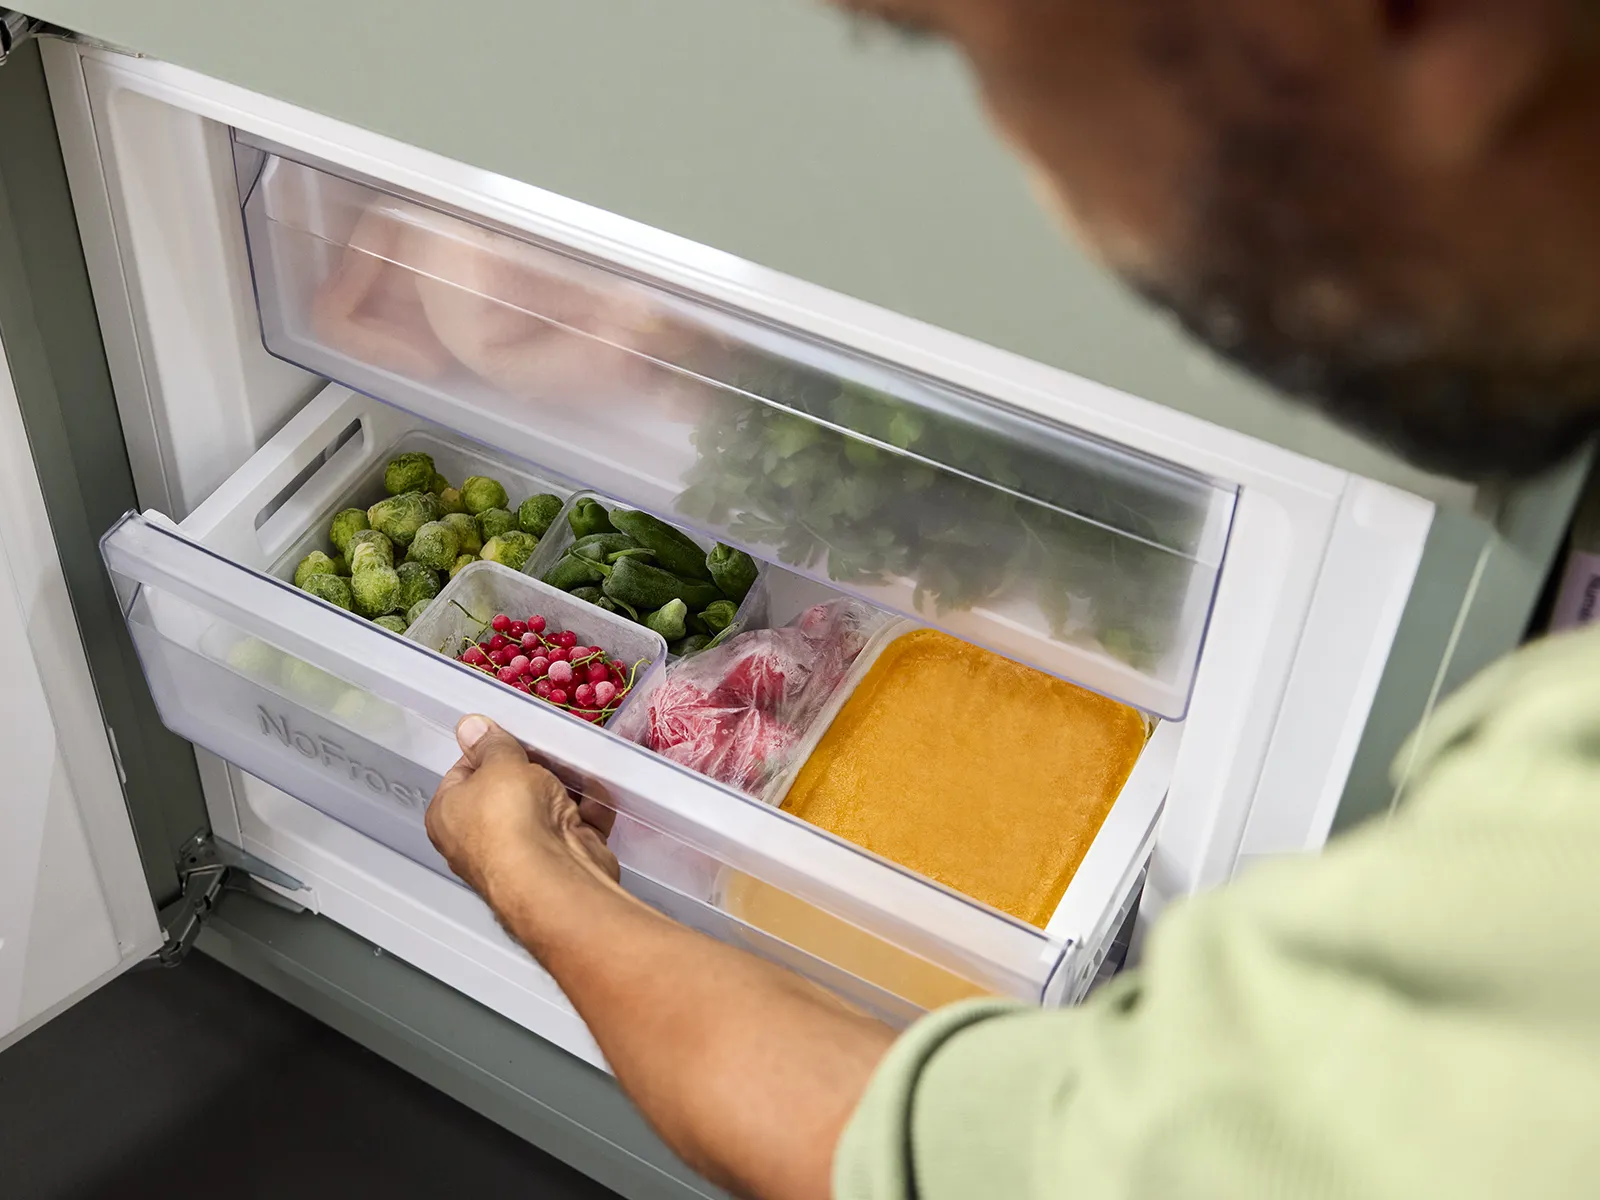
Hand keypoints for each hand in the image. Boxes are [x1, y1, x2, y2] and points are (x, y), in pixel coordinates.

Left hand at [426, 714, 623, 938]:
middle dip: (531, 771)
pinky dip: (588, 811)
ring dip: (563, 788)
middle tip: (548, 749)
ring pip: (544, 809)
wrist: (553, 875)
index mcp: (449, 816)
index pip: (463, 773)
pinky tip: (597, 792)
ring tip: (576, 765)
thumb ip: (491, 743)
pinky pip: (575, 826)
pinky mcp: (559, 862)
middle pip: (507, 791)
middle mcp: (479, 840)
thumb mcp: (498, 762)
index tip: (511, 738)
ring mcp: (522, 854)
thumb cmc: (510, 817)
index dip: (488, 752)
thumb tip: (470, 726)